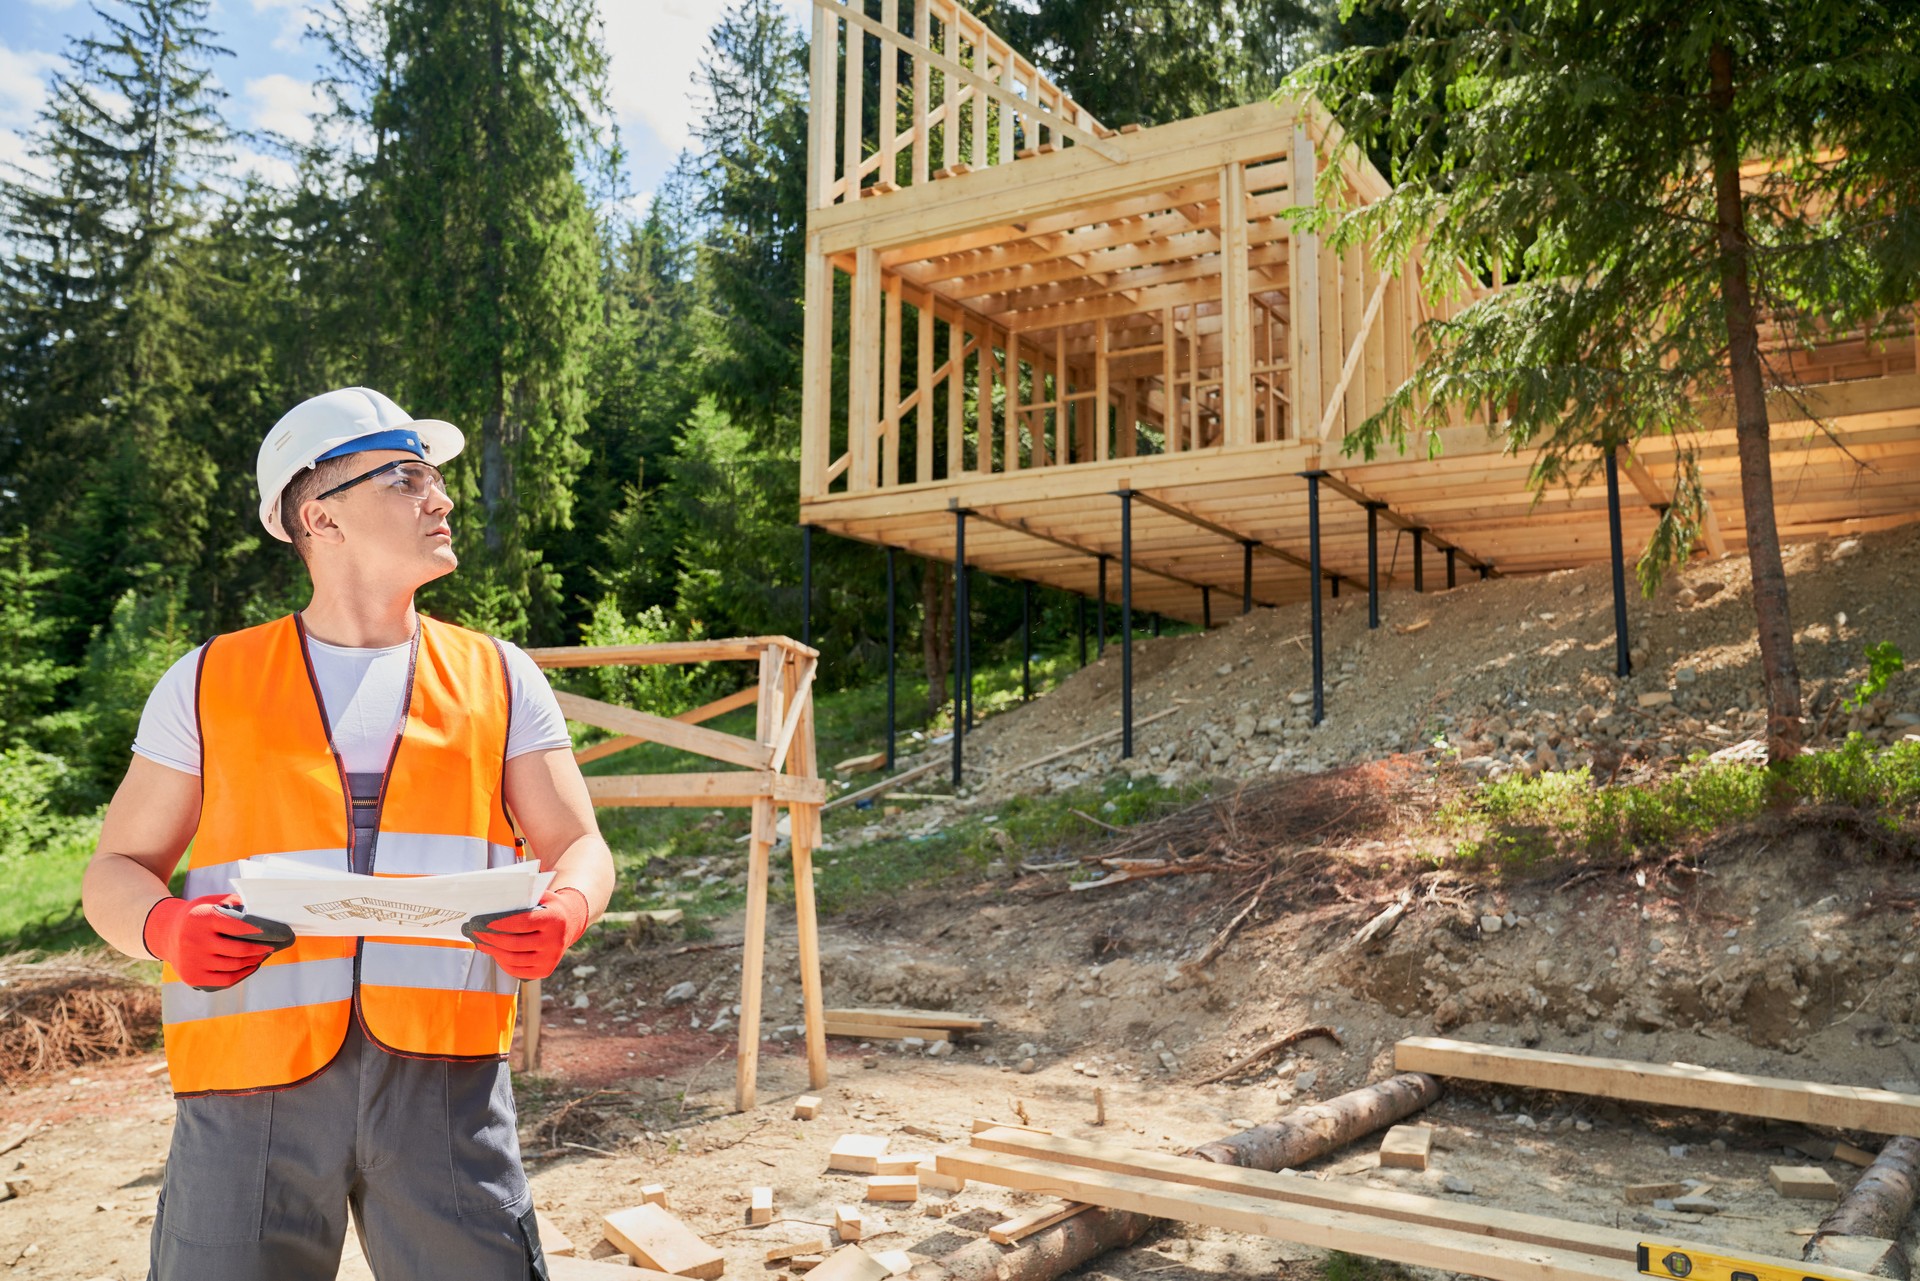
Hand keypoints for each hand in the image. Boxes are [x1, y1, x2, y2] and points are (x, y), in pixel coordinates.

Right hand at [143, 894, 291, 988]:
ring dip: (254, 961)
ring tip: (262, 955)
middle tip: (271, 946)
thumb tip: (262, 907)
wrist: (165, 933)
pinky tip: (251, 966)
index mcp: (202, 918)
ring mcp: (192, 961)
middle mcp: (195, 940)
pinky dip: (242, 975)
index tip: (274, 932)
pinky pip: (225, 980)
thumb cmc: (196, 915)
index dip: (259, 930)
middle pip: (239, 949)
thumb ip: (234, 901)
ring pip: (234, 966)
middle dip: (260, 949)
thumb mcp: (210, 901)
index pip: (238, 926)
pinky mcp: (192, 977)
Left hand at [461, 887, 589, 980]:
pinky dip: (502, 963)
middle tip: (476, 933)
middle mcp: (555, 941)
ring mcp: (551, 958)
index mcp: (555, 919)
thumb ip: (523, 897)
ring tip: (482, 944)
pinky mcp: (545, 970)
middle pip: (515, 944)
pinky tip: (494, 953)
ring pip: (513, 959)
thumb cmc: (548, 907)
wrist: (570, 923)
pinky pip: (517, 970)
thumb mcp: (542, 896)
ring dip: (493, 952)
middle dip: (492, 939)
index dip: (501, 924)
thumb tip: (494, 903)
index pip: (523, 923)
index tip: (485, 923)